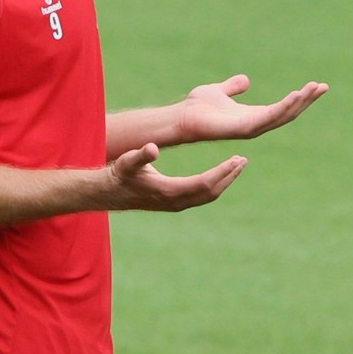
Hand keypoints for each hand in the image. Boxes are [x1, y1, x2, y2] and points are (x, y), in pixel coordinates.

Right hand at [105, 144, 245, 211]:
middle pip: (212, 191)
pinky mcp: (175, 204)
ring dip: (224, 181)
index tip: (237, 159)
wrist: (109, 194)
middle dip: (229, 176)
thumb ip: (140, 155)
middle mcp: (176, 202)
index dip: (222, 171)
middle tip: (243, 160)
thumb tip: (152, 148)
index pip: (205, 182)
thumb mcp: (128, 162)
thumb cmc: (119, 175)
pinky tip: (220, 174)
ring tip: (237, 166)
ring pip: (209, 195)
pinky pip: (202, 196)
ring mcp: (176, 205)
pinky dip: (214, 185)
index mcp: (170, 191)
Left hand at [176, 75, 327, 142]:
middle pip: (289, 112)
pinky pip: (269, 116)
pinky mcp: (245, 127)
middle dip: (307, 100)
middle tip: (323, 87)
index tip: (316, 86)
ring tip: (314, 88)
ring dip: (300, 102)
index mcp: (254, 115)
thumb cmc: (197, 108)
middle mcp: (256, 124)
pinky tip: (296, 95)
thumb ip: (233, 87)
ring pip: (283, 115)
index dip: (300, 98)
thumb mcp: (219, 91)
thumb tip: (245, 80)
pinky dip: (284, 106)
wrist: (182, 117)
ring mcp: (252, 127)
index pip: (283, 108)